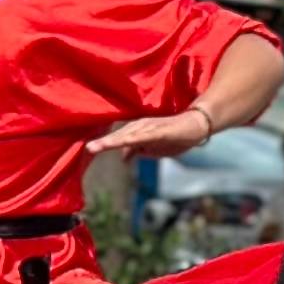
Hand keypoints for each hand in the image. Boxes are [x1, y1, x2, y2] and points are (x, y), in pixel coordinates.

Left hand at [88, 101, 216, 160]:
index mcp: (137, 131)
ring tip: (98, 147)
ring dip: (113, 141)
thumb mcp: (153, 149)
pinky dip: (133, 139)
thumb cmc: (174, 136)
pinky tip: (124, 143)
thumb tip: (123, 158)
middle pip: (119, 136)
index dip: (103, 144)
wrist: (195, 126)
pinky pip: (144, 136)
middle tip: (88, 149)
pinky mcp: (160, 130)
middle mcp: (140, 126)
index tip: (88, 150)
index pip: (117, 138)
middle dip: (104, 143)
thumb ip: (138, 151)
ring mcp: (150, 127)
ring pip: (128, 135)